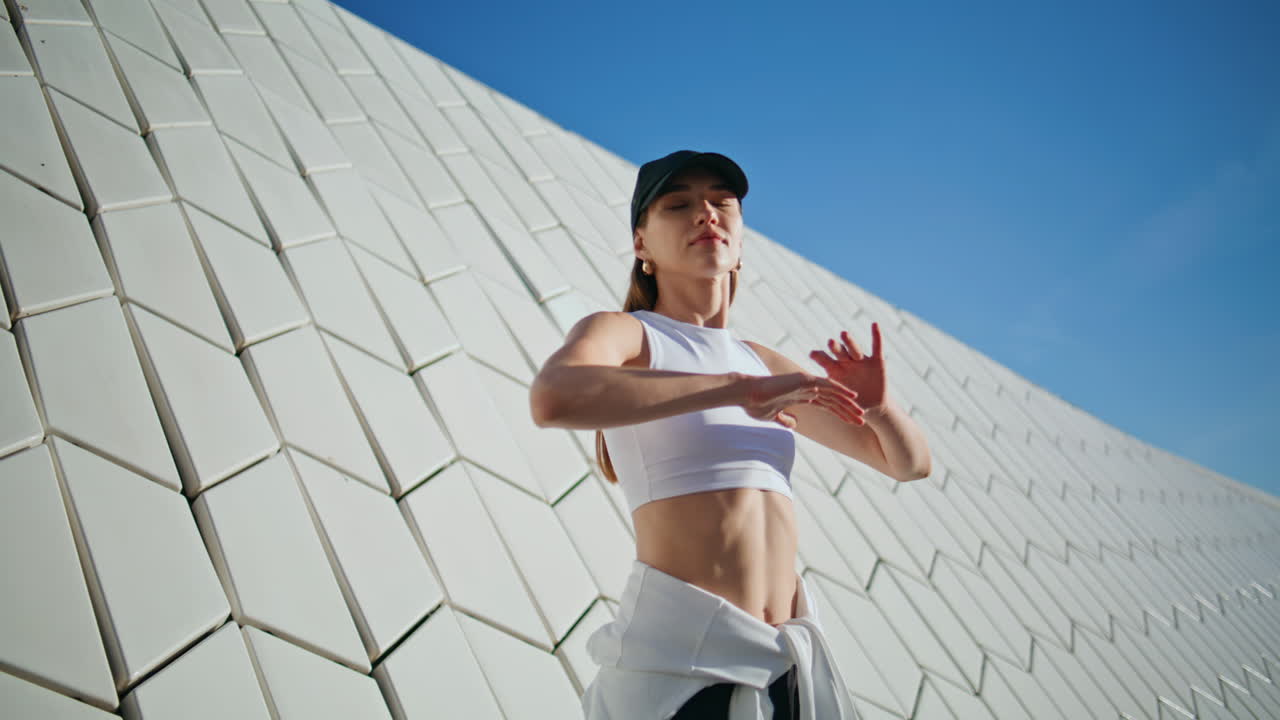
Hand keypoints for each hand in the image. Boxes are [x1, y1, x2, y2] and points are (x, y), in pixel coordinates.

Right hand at [738, 372, 864, 428]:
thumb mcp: (773, 416)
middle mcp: (806, 388)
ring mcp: (806, 383)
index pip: (826, 405)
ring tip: (862, 412)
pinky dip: (840, 390)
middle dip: (848, 411)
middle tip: (862, 420)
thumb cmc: (756, 405)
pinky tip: (853, 396)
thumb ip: (785, 419)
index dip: (840, 414)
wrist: (746, 394)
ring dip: (848, 403)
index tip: (852, 423)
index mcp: (801, 396)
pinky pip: (827, 384)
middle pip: (833, 400)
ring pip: (833, 393)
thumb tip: (794, 424)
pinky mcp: (804, 379)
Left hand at [810, 323, 886, 409]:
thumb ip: (825, 399)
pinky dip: (876, 336)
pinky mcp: (877, 361)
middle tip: (830, 342)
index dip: (819, 357)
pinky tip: (874, 324)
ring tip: (843, 334)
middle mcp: (846, 362)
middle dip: (835, 348)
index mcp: (834, 370)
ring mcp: (861, 360)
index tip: (812, 354)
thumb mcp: (836, 402)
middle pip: (839, 352)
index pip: (825, 360)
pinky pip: (877, 347)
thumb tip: (799, 411)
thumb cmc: (848, 404)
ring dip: (849, 342)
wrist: (870, 408)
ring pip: (854, 349)